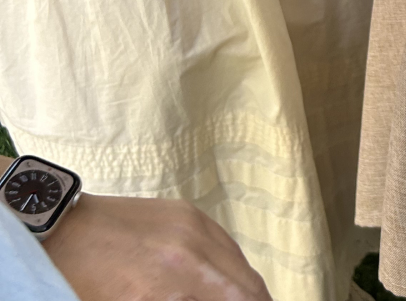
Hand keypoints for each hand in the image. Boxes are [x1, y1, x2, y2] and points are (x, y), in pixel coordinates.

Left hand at [43, 193, 271, 300]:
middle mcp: (197, 242)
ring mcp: (194, 221)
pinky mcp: (186, 211)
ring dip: (242, 288)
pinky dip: (227, 267)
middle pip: (247, 282)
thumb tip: (211, 300)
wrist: (59, 231)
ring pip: (238, 260)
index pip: (241, 297)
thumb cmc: (82, 283)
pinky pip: (221, 242)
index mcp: (181, 275)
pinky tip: (218, 282)